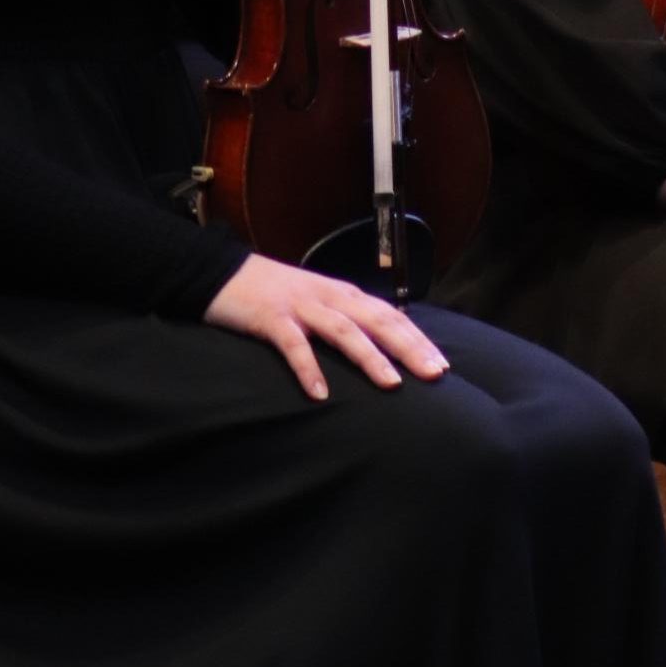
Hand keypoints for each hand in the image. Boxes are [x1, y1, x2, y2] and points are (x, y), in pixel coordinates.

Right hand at [203, 253, 449, 399]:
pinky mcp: (271, 318)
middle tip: (434, 375)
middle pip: (377, 321)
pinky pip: (293, 344)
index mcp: (343, 295)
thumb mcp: (318, 302)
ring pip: (343, 330)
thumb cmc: (276, 294)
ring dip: (369, 357)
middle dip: (408, 348)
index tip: (443, 366)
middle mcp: (328, 297)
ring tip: (391, 384)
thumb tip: (383, 350)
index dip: (418, 339)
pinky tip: (319, 394)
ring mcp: (301, 306)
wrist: (222, 272)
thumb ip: (347, 320)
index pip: (390, 316)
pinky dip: (308, 368)